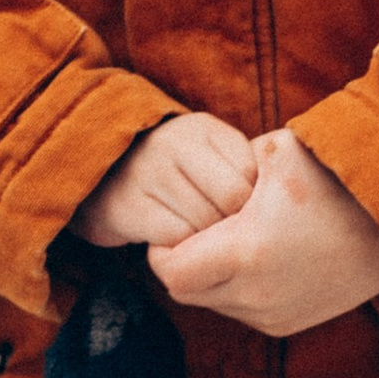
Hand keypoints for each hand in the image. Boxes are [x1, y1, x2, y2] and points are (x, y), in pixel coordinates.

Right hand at [74, 112, 259, 249]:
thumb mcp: (205, 151)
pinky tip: (175, 241)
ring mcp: (146, 174)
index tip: (244, 210)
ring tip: (200, 236)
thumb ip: (239, 165)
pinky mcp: (125, 207)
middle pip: (232, 201)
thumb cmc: (171, 169)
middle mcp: (172, 144)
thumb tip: (279, 200)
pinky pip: (175, 239)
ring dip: (209, 240)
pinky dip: (182, 249)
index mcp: (201, 128)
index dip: (255, 199)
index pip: (251, 172)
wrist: (100, 175)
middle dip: (235, 224)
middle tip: (226, 233)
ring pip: (205, 223)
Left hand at [151, 127, 378, 336]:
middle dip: (185, 262)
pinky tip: (263, 254)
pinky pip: (246, 311)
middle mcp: (258, 296)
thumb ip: (226, 168)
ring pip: (216, 303)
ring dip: (213, 276)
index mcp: (246, 252)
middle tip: (204, 229)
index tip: (181, 221)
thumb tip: (201, 182)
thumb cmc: (341, 174)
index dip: (164, 246)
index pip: (170, 270)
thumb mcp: (275, 152)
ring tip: (237, 237)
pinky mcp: (296, 322)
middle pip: (188, 292)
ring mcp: (278, 315)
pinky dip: (241, 288)